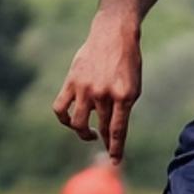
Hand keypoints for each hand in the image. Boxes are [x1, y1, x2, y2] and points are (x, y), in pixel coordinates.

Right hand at [52, 12, 141, 162]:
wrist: (114, 34)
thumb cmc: (127, 61)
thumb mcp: (133, 84)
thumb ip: (123, 106)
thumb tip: (111, 130)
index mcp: (125, 95)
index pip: (118, 130)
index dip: (116, 148)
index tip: (115, 160)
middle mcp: (104, 93)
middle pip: (100, 127)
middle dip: (103, 140)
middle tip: (106, 146)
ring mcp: (86, 88)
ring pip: (77, 123)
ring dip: (83, 133)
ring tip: (89, 133)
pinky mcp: (71, 82)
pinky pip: (60, 108)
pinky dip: (63, 119)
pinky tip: (71, 121)